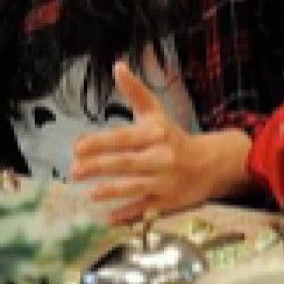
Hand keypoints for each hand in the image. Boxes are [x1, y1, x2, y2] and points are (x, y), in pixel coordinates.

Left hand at [70, 60, 248, 224]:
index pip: (124, 138)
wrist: (209, 163)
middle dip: (99, 167)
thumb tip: (118, 66)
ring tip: (90, 193)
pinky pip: (145, 208)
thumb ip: (135, 91)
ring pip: (135, 187)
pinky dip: (127, 214)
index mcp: (155, 134)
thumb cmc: (173, 137)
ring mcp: (164, 181)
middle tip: (74, 170)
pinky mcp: (167, 201)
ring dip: (111, 191)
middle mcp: (161, 157)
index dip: (100, 142)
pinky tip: (108, 217)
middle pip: (126, 163)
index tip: (78, 146)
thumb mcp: (155, 112)